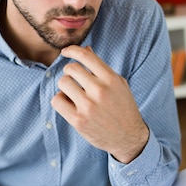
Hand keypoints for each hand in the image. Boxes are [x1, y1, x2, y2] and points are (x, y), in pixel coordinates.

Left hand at [51, 45, 148, 163]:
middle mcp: (100, 91)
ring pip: (63, 83)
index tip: (66, 52)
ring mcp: (88, 106)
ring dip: (65, 86)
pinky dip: (60, 100)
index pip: (85, 56)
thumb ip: (101, 68)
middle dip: (69, 72)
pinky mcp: (78, 121)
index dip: (72, 50)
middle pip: (71, 69)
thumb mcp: (118, 84)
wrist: (128, 137)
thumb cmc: (122, 108)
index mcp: (111, 79)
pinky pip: (57, 100)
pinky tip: (69, 103)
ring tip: (73, 93)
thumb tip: (85, 49)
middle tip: (74, 80)